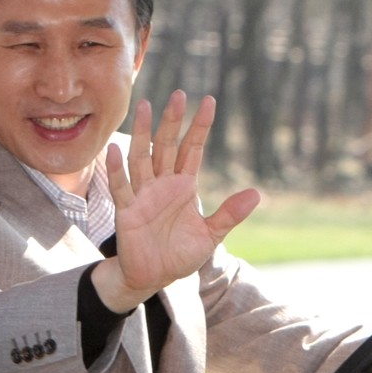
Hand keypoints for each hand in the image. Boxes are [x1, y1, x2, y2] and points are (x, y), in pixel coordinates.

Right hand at [92, 90, 259, 313]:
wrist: (152, 278)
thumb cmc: (178, 255)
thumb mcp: (210, 236)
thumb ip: (229, 214)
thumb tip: (256, 193)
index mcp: (184, 187)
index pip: (192, 149)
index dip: (200, 126)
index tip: (209, 101)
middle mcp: (162, 185)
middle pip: (166, 145)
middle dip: (172, 121)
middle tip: (179, 94)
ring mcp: (142, 196)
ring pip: (141, 157)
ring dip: (143, 133)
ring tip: (145, 106)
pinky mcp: (127, 211)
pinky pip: (121, 187)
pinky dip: (116, 169)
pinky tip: (114, 149)